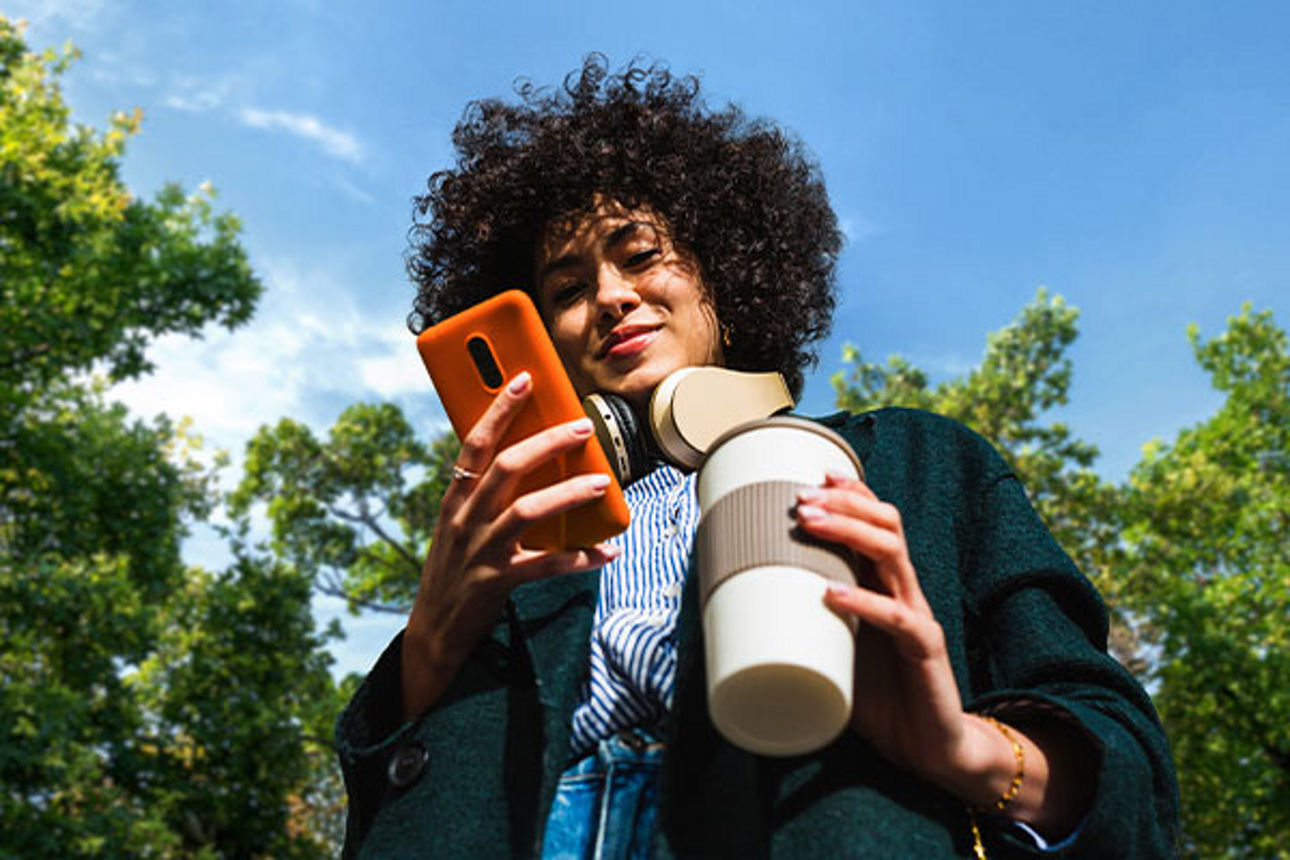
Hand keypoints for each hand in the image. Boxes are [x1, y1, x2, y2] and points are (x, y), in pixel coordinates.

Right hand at [401, 371, 618, 719]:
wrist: (433, 631)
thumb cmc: (454, 570)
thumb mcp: (458, 525)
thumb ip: (484, 495)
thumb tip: (529, 458)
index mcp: (455, 499)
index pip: (475, 442)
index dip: (499, 409)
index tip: (524, 380)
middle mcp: (465, 519)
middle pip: (506, 468)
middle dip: (547, 443)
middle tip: (583, 427)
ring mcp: (480, 551)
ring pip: (527, 511)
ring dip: (568, 494)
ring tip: (602, 484)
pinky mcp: (497, 582)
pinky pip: (546, 566)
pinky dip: (581, 558)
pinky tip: (607, 551)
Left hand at [795, 472, 1087, 832]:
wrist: (928, 746)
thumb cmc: (877, 694)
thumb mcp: (830, 649)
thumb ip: (799, 625)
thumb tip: (732, 611)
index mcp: (884, 584)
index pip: (876, 522)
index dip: (851, 493)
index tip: (814, 475)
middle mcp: (904, 590)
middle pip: (886, 525)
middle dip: (844, 504)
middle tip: (801, 498)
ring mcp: (917, 616)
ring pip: (893, 555)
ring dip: (850, 533)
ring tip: (810, 524)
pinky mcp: (926, 650)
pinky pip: (898, 618)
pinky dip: (864, 603)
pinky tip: (832, 594)